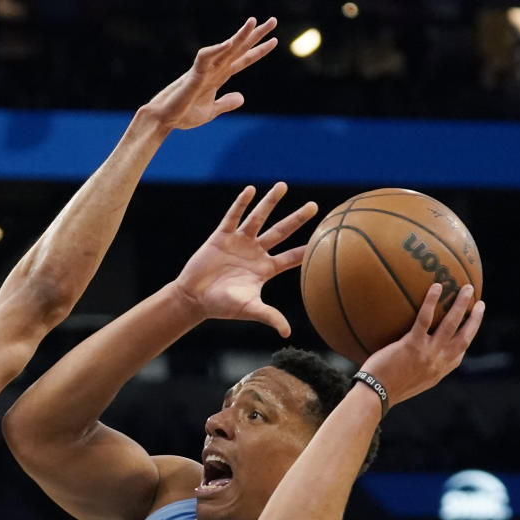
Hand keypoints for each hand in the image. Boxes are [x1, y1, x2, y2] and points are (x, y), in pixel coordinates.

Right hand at [141, 18, 277, 131]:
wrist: (164, 119)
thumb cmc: (183, 114)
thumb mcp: (211, 111)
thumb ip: (226, 103)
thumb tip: (242, 97)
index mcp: (218, 77)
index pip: (243, 60)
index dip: (258, 51)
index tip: (274, 41)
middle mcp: (214, 69)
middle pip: (239, 49)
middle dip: (256, 35)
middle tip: (273, 21)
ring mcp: (204, 70)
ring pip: (225, 49)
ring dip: (239, 36)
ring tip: (254, 22)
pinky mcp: (193, 75)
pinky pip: (205, 58)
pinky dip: (217, 50)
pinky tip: (229, 43)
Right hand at [174, 182, 317, 335]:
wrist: (194, 298)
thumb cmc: (222, 306)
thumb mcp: (248, 309)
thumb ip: (268, 316)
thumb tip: (287, 333)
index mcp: (265, 269)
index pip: (292, 257)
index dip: (307, 249)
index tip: (325, 239)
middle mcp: (255, 252)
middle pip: (281, 232)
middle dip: (297, 219)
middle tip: (314, 206)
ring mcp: (239, 242)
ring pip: (259, 218)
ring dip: (270, 202)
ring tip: (282, 186)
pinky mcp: (221, 236)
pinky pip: (233, 217)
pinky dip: (241, 204)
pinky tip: (250, 190)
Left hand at [361, 283, 484, 407]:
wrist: (374, 396)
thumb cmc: (382, 391)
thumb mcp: (407, 384)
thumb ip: (415, 370)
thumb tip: (410, 359)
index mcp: (437, 372)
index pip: (459, 355)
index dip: (467, 339)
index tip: (471, 327)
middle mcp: (438, 362)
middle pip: (464, 337)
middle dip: (475, 319)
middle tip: (480, 303)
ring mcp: (428, 353)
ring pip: (451, 324)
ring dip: (462, 305)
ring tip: (466, 288)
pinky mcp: (413, 345)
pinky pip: (425, 318)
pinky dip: (432, 301)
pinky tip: (436, 287)